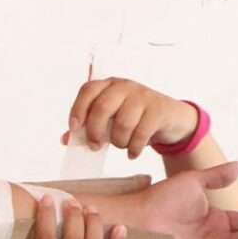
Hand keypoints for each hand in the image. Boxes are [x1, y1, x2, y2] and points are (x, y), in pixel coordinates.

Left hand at [64, 77, 199, 158]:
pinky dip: (134, 148)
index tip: (74, 128)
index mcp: (109, 85)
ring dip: (118, 142)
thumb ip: (89, 126)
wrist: (171, 118)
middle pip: (102, 107)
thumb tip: (66, 140)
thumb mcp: (111, 119)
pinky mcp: (158, 110)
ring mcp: (143, 96)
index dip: (78, 108)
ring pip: (123, 123)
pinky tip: (133, 153)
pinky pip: (141, 133)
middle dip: (95, 131)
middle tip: (94, 146)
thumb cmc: (135, 118)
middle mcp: (125, 86)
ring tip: (121, 146)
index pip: (88, 90)